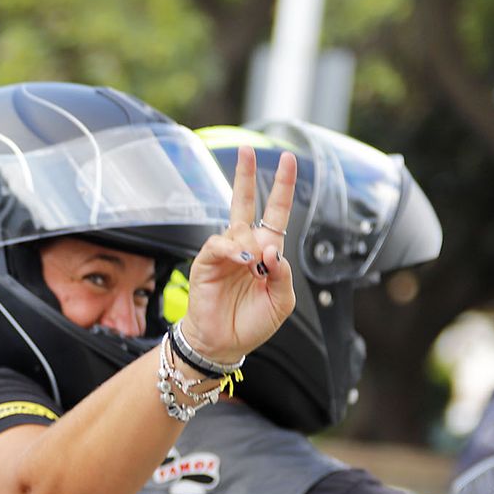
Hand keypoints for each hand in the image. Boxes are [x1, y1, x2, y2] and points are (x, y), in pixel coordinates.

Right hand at [179, 146, 297, 363]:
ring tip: (254, 265)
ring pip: (235, 227)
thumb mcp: (282, 301)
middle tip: (247, 150)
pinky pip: (218, 245)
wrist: (225, 343)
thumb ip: (283, 274)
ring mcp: (225, 254)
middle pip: (244, 203)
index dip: (282, 187)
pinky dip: (232, 250)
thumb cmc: (253, 323)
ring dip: (249, 242)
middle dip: (245, 176)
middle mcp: (245, 247)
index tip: (288, 161)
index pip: (275, 213)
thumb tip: (271, 249)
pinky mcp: (206, 263)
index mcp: (267, 252)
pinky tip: (242, 260)